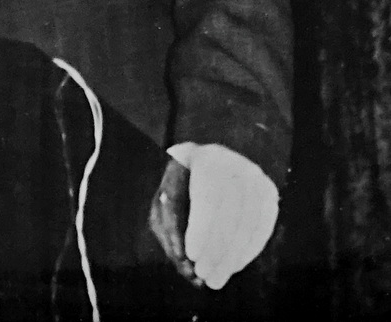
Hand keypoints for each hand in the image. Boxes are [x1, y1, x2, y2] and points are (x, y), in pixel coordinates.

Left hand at [149, 145, 279, 289]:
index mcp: (206, 159)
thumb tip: (182, 259)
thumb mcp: (167, 195)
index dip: (201, 229)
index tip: (191, 256)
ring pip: (248, 224)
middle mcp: (236, 165)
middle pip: (230, 215)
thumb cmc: (182, 180)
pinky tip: (233, 266)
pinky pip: (262, 227)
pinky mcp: (269, 192)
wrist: (214, 156)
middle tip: (203, 276)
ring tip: (215, 279)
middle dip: (216, 250)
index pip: (207, 198)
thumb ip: (169, 222)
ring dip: (232, 256)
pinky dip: (248, 250)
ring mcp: (257, 178)